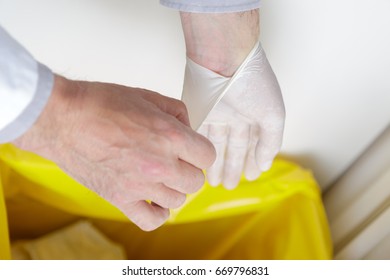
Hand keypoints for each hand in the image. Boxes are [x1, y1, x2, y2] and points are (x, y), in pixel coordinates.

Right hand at [13, 75, 215, 230]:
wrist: (63, 118)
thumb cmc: (101, 104)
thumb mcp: (147, 96)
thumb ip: (177, 112)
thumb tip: (189, 128)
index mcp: (170, 137)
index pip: (208, 156)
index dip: (200, 151)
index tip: (192, 150)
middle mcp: (160, 164)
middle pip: (196, 181)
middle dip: (189, 169)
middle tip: (175, 160)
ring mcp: (140, 185)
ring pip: (178, 200)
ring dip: (173, 188)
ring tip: (160, 176)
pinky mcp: (120, 199)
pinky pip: (152, 221)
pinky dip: (157, 214)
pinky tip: (153, 200)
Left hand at [180, 10, 284, 188]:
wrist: (224, 58)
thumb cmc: (252, 82)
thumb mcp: (272, 115)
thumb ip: (270, 141)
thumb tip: (266, 164)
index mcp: (254, 114)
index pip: (253, 143)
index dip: (252, 161)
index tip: (251, 177)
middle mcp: (235, 115)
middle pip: (233, 146)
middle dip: (231, 167)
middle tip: (228, 186)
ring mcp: (215, 112)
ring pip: (214, 143)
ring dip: (214, 163)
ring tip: (213, 182)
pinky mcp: (196, 110)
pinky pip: (197, 134)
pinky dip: (199, 149)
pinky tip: (200, 163)